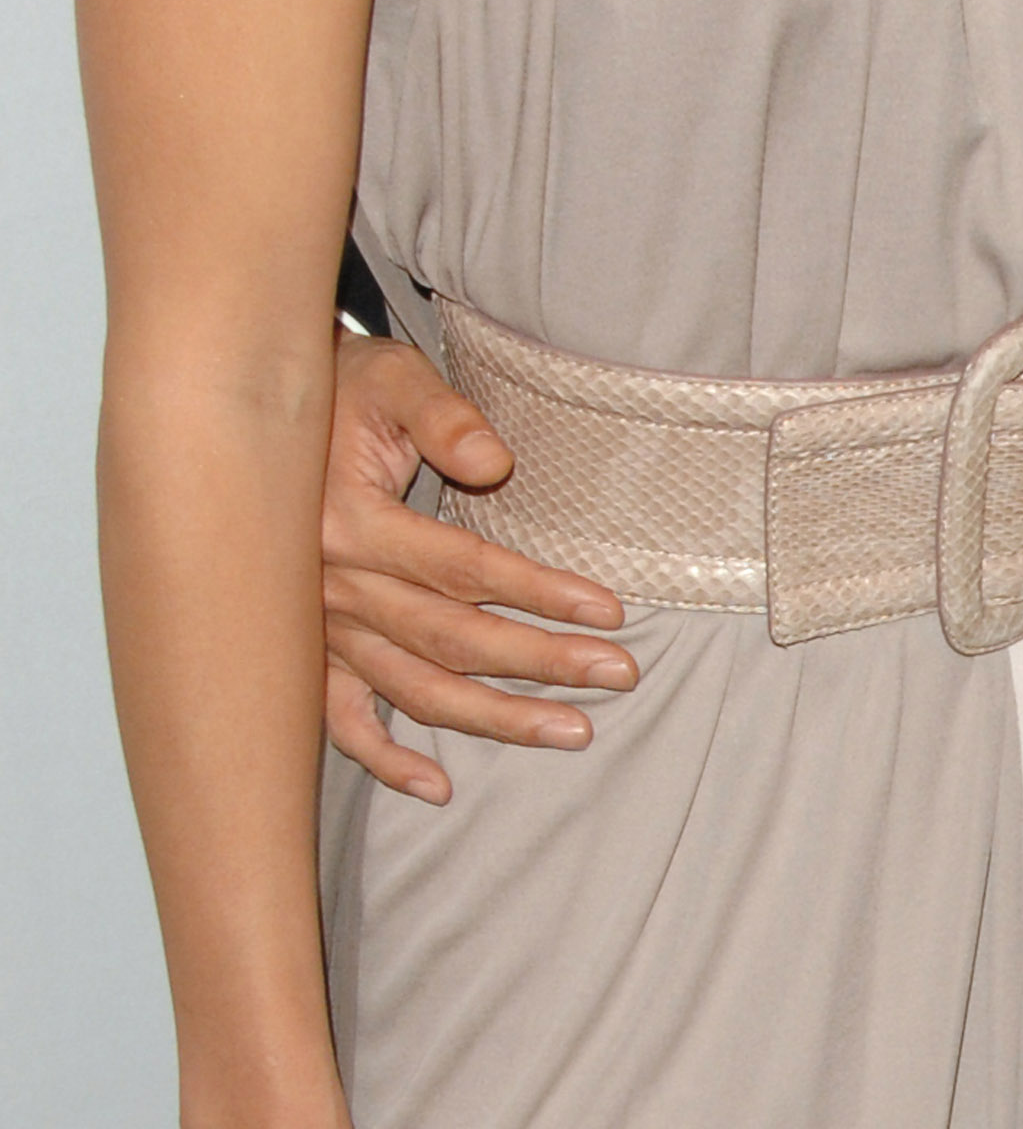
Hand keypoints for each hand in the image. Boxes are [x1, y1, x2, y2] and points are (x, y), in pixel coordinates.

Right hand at [322, 333, 637, 804]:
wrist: (260, 420)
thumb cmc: (341, 391)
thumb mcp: (392, 378)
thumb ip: (443, 417)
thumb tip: (495, 462)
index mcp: (352, 525)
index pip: (463, 570)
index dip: (539, 591)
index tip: (608, 611)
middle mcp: (331, 590)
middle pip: (451, 639)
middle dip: (540, 662)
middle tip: (619, 674)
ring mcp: (317, 631)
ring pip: (413, 690)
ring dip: (492, 717)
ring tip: (569, 731)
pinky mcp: (306, 652)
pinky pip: (340, 723)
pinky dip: (384, 760)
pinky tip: (438, 788)